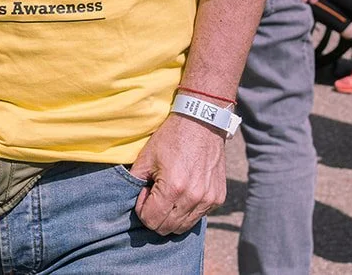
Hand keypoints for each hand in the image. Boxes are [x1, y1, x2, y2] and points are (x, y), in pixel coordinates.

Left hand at [128, 110, 227, 234]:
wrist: (202, 123)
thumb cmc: (172, 138)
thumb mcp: (146, 156)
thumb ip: (135, 181)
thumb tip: (133, 200)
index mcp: (173, 188)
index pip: (151, 221)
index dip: (142, 210)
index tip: (145, 193)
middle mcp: (193, 198)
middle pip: (167, 228)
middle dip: (156, 216)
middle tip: (155, 195)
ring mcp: (208, 199)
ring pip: (183, 227)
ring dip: (172, 216)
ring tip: (168, 194)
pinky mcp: (218, 198)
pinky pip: (198, 216)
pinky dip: (187, 211)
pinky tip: (183, 192)